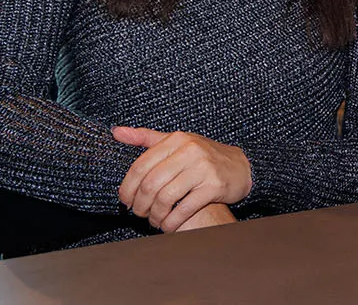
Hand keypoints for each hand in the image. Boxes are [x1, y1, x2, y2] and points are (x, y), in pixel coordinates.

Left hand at [113, 127, 252, 232]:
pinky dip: (171, 222)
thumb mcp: (177, 142)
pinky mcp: (213, 186)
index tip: (125, 201)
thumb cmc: (203, 156)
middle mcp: (189, 151)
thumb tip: (116, 132)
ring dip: (155, 215)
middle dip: (140, 204)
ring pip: (166, 198)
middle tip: (139, 213)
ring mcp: (202, 168)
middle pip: (151, 184)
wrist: (241, 166)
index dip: (128, 188)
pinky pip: (184, 208)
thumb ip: (146, 138)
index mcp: (176, 139)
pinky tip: (168, 225)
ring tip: (154, 220)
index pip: (141, 166)